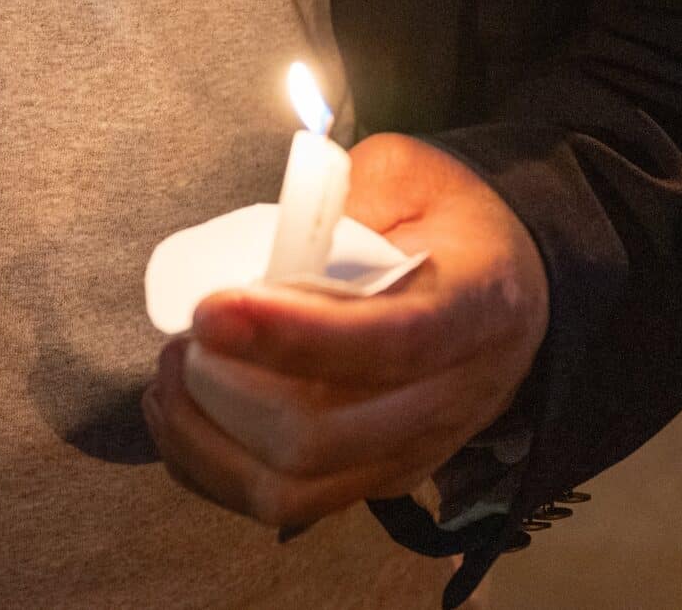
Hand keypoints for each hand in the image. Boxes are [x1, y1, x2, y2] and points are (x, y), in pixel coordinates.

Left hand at [142, 133, 546, 532]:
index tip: (210, 309)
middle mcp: (448, 401)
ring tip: (173, 372)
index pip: (388, 344)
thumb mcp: (409, 175)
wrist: (508, 293)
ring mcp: (409, 455)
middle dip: (224, 391)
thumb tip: (269, 243)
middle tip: (185, 335)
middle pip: (322, 437)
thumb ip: (344, 198)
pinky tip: (180, 413)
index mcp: (475, 310)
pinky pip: (280, 506)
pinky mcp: (372, 481)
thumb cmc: (447, 224)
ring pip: (291, 489)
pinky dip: (208, 467)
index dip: (292, 336)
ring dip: (205, 437)